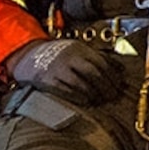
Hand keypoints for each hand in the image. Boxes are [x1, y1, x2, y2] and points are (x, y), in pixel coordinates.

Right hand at [7, 36, 123, 103]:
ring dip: (93, 93)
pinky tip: (85, 101)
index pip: (101, 62)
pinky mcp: (47, 80)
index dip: (112, 75)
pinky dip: (77, 97)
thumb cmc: (59, 55)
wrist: (28, 55)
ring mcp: (57, 69)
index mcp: (79, 49)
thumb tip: (120, 68)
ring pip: (80, 82)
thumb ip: (96, 57)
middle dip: (106, 86)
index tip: (119, 85)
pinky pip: (65, 91)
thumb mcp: (77, 50)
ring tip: (100, 99)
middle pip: (93, 73)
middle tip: (112, 96)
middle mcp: (69, 57)